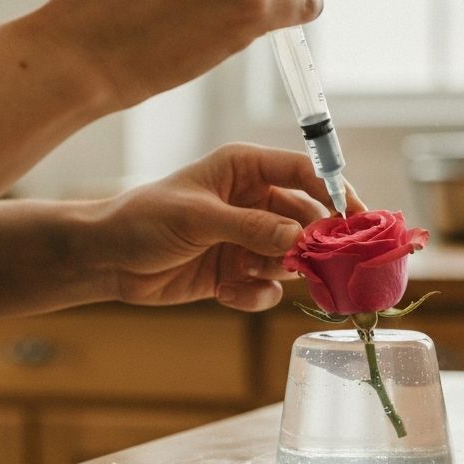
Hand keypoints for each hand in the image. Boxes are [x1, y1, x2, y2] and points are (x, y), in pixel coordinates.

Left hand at [89, 144, 361, 311]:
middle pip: (307, 220)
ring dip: (280, 272)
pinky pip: (267, 286)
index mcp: (246, 169)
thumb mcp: (198, 218)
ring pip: (291, 257)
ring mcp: (248, 238)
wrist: (106, 259)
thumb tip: (300, 241)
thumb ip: (251, 228)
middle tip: (323, 265)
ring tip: (253, 276)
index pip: (305, 173)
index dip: (335, 192)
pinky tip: (228, 293)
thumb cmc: (144, 220)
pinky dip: (255, 294)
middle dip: (313, 244)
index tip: (357, 219)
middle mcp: (254, 201)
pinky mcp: (237, 271)